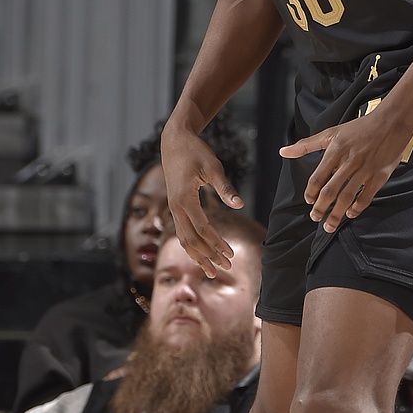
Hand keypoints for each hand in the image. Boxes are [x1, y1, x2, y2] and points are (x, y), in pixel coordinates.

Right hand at [160, 120, 243, 276]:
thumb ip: (225, 187)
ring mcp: (172, 208)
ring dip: (198, 256)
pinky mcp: (174, 207)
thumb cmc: (195, 151)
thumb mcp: (213, 166)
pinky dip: (191, 246)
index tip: (231, 254)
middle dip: (209, 256)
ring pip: (184, 240)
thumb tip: (240, 205)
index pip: (203, 229)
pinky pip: (181, 232)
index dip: (217, 243)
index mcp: (184, 199)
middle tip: (226, 267)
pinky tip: (201, 255)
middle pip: (192, 240)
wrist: (174, 141)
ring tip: (212, 271)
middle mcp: (175, 207)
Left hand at [280, 103, 412, 232]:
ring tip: (329, 225)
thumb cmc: (360, 127)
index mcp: (335, 151)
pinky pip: (366, 196)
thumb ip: (306, 145)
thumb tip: (283, 151)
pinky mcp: (379, 175)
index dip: (311, 193)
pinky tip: (351, 213)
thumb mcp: (331, 133)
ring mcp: (365, 170)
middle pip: (330, 191)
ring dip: (336, 214)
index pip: (317, 177)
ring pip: (347, 197)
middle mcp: (349, 161)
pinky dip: (357, 208)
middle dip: (321, 208)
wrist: (392, 121)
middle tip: (315, 218)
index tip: (309, 201)